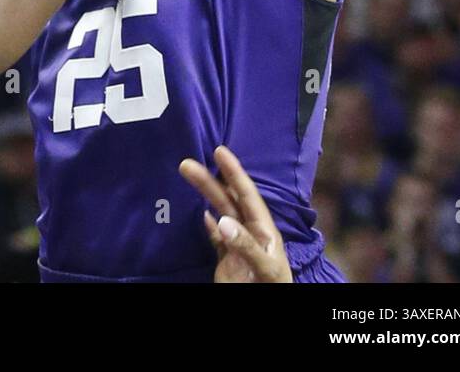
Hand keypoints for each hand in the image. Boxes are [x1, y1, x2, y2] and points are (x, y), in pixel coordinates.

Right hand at [179, 145, 293, 282]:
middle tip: (187, 163)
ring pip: (219, 214)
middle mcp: (251, 233)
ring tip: (186, 177)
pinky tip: (200, 212)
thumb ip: (246, 244)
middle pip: (228, 200)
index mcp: (264, 230)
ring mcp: (238, 246)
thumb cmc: (272, 289)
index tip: (219, 151)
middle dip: (210, 180)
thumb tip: (219, 219)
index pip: (248, 195)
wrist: (266, 309)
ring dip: (204, 195)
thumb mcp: (265, 268)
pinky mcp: (227, 260)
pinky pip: (215, 237)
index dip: (234, 172)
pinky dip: (207, 224)